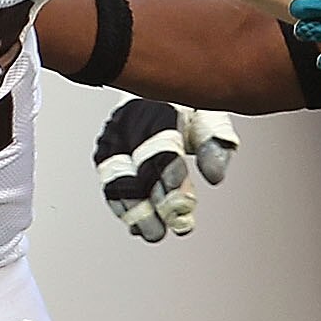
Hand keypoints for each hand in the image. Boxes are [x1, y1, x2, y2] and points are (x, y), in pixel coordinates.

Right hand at [93, 99, 239, 241]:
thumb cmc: (188, 104)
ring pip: (115, 180)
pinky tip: (137, 226)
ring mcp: (112, 138)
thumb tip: (215, 177)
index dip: (170, 180)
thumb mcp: (211, 116)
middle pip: (134, 169)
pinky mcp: (106, 153)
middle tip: (170, 228)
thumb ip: (215, 143)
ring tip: (152, 233)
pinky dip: (123, 207)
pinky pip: (110, 185)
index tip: (184, 207)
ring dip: (133, 212)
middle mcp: (127, 122)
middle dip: (151, 203)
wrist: (160, 87)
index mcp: (155, 108)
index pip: (159, 149)